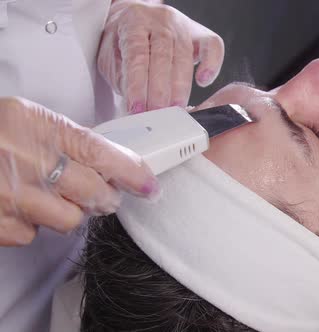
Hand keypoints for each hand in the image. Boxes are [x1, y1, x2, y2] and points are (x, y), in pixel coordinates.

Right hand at [0, 97, 159, 245]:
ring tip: (42, 194)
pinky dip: (29, 223)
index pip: (102, 153)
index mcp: (39, 126)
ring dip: (64, 211)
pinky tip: (14, 204)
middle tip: (100, 193)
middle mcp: (28, 161)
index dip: (134, 171)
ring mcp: (12, 195)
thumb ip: (66, 138)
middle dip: (103, 197)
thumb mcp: (25, 119)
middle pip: (95, 194)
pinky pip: (33, 234)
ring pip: (69, 219)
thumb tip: (109, 160)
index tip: (150, 184)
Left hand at [98, 0, 224, 113]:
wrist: (138, 17)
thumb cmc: (124, 39)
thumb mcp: (110, 56)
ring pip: (184, 57)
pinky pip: (212, 47)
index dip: (137, 84)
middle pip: (162, 57)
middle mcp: (160, 20)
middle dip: (160, 90)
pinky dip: (211, 65)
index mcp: (134, 21)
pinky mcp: (200, 33)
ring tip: (174, 109)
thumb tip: (135, 105)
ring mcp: (182, 26)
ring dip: (180, 88)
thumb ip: (121, 78)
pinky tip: (203, 81)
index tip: (136, 107)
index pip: (137, 55)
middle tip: (156, 113)